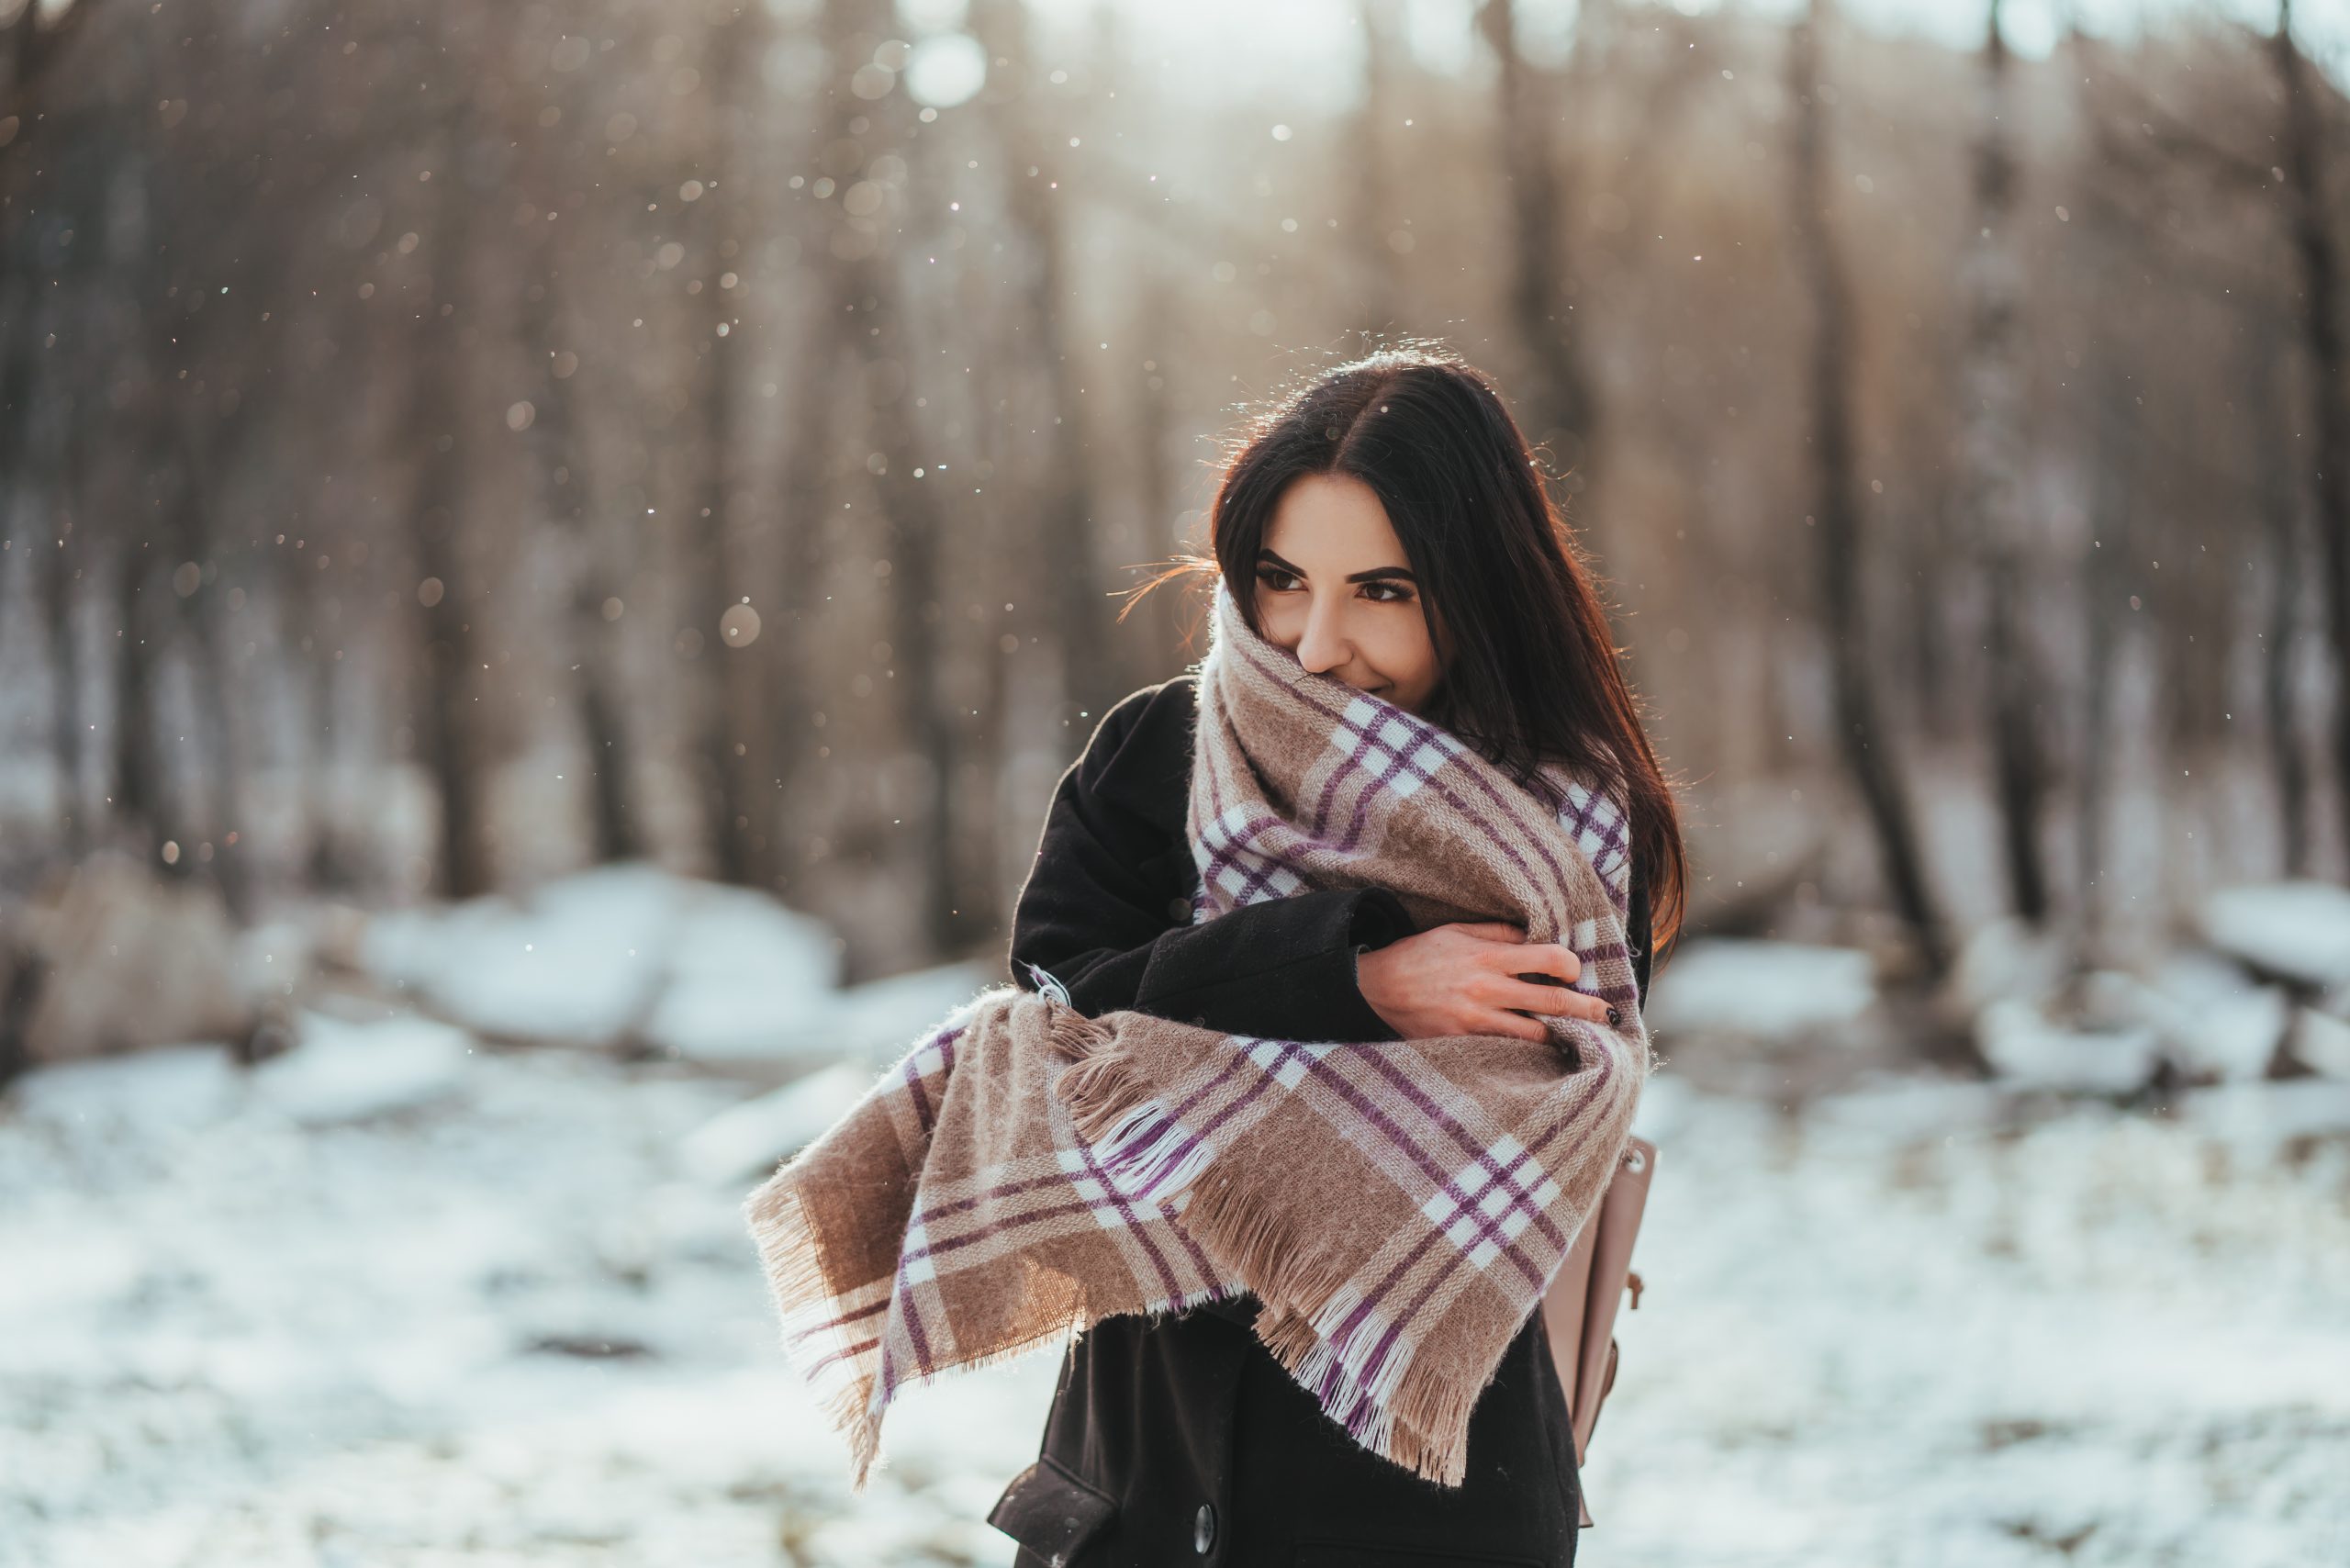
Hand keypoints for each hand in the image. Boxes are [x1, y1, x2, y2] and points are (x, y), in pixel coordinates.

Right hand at [1355, 921, 1614, 1042]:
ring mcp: (1476, 1023)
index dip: (1570, 966)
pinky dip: (1527, 1051)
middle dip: (1587, 1009)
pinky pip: (1508, 1051)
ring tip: (1579, 1037)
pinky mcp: (1465, 1045)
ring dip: (1561, 1036)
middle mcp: (1487, 991)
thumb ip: (1497, 934)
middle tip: (1609, 1015)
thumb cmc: (1418, 957)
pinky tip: (1542, 1053)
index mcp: (1487, 957)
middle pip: (1552, 1003)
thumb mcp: (1456, 932)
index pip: (1547, 959)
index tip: (1574, 971)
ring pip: (1536, 1035)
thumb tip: (1536, 937)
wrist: (1374, 990)